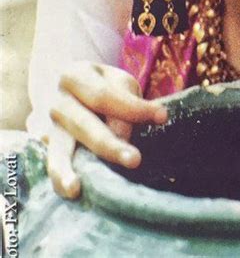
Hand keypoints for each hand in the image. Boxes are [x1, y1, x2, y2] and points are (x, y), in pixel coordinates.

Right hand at [47, 61, 166, 199]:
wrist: (70, 87)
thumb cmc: (104, 85)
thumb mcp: (118, 82)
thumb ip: (123, 103)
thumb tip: (121, 138)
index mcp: (74, 76)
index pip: (104, 96)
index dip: (133, 108)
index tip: (162, 117)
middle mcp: (57, 101)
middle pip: (84, 124)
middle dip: (109, 144)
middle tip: (135, 160)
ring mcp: (49, 127)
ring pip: (58, 149)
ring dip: (67, 169)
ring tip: (75, 189)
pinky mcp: (48, 149)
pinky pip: (53, 165)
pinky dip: (61, 179)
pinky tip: (71, 192)